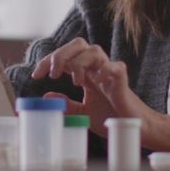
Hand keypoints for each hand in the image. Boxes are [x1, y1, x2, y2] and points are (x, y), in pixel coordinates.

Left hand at [30, 37, 155, 135]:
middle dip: (61, 54)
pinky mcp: (123, 81)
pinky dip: (105, 70)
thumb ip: (67, 104)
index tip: (36, 75)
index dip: (48, 61)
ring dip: (80, 62)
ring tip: (76, 82)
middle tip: (53, 74)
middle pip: (78, 44)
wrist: (133, 126)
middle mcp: (96, 68)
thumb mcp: (83, 111)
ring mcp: (110, 72)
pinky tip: (98, 81)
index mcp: (86, 72)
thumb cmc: (110, 115)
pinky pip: (116, 66)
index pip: (64, 56)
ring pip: (94, 50)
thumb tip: (46, 96)